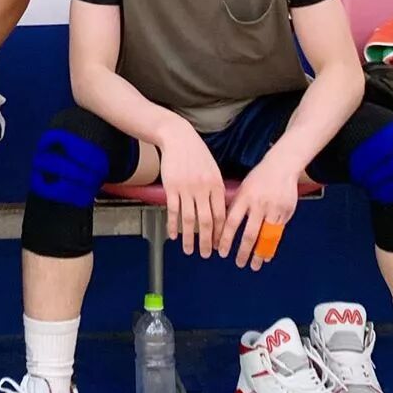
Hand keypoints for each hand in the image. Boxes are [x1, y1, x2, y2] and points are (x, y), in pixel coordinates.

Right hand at [156, 119, 226, 257]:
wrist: (178, 138)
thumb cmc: (197, 154)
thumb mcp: (213, 170)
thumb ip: (216, 190)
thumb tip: (219, 211)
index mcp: (216, 185)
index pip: (221, 215)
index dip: (220, 233)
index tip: (218, 245)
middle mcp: (203, 189)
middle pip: (206, 221)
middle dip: (206, 241)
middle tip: (205, 254)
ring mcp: (186, 189)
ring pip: (189, 220)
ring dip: (189, 238)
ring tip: (189, 251)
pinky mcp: (171, 188)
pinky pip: (173, 211)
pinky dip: (173, 225)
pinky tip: (173, 236)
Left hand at [217, 157, 300, 268]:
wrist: (282, 166)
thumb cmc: (258, 178)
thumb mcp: (242, 188)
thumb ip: (235, 206)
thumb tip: (222, 227)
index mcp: (244, 197)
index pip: (231, 223)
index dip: (226, 239)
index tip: (222, 252)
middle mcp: (259, 204)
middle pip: (250, 234)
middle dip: (243, 252)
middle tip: (238, 263)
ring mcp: (274, 209)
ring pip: (266, 237)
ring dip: (259, 253)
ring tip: (254, 265)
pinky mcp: (286, 213)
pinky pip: (278, 233)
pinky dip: (272, 246)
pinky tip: (267, 254)